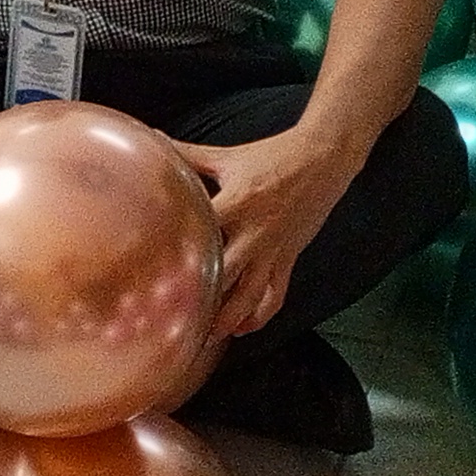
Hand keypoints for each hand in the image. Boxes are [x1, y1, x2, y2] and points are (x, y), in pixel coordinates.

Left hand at [173, 126, 354, 338]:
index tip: (156, 277)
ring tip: (206, 337)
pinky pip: (275, 295)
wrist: (323, 158)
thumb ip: (188, 155)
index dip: (180, 255)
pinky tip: (244, 328)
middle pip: (224, 276)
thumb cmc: (274, 155)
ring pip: (250, 296)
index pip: (203, 234)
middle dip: (200, 301)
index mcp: (236, 204)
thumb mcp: (227, 156)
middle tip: (173, 320)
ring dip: (229, 319)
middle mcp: (254, 232)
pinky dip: (260, 316)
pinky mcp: (288, 259)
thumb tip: (151, 138)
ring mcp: (273, 250)